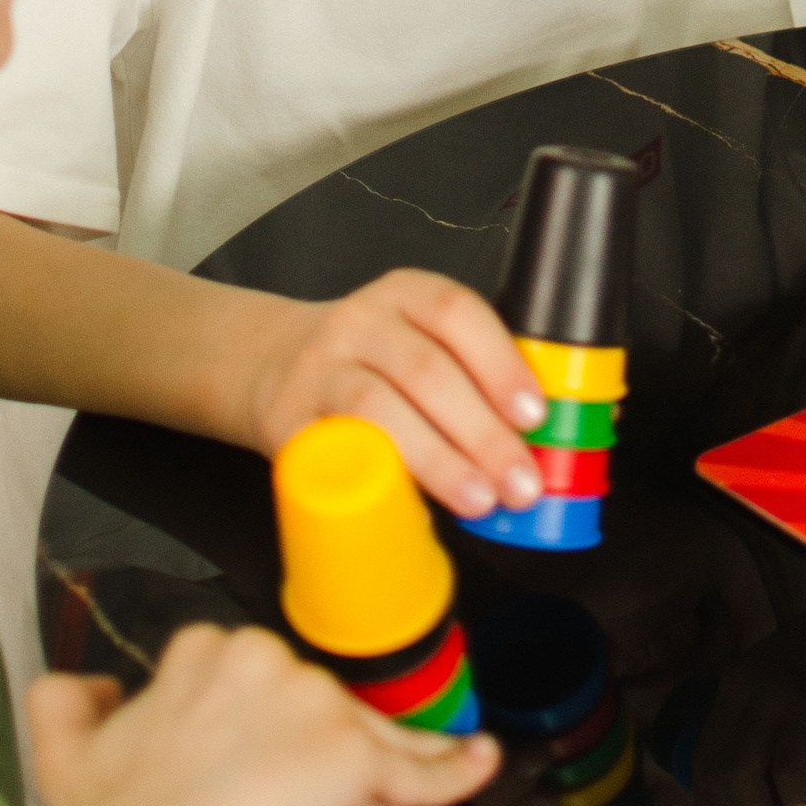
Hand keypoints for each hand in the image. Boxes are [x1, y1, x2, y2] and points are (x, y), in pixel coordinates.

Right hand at [28, 623, 499, 805]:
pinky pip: (418, 767)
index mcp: (207, 651)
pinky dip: (455, 767)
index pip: (249, 675)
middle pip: (311, 705)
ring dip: (361, 773)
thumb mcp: (61, 762)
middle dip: (303, 752)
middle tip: (265, 804)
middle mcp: (268, 661)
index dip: (249, 728)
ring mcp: (317, 706)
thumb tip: (88, 685)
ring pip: (362, 735)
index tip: (235, 760)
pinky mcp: (354, 757)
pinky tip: (480, 761)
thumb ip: (67, 704)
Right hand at [242, 269, 547, 518]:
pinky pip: (336, 452)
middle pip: (426, 370)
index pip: (457, 312)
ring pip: (379, 409)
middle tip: (520, 482)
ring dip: (437, 460)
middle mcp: (360, 322)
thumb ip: (467, 374)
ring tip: (479, 498)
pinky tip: (413, 511)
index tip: (534, 414)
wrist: (272, 362)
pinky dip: (378, 483)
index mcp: (404, 294)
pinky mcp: (287, 420)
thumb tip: (531, 443)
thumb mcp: (414, 338)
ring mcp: (319, 369)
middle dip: (482, 431)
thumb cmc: (369, 360)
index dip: (499, 362)